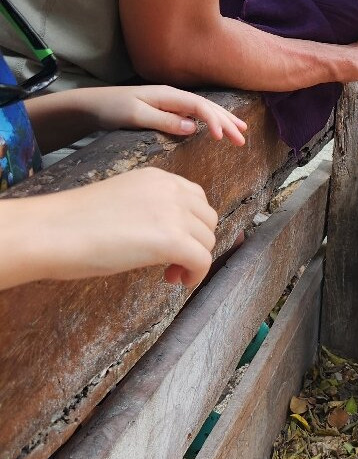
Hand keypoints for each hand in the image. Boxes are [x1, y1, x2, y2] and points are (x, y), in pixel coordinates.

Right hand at [32, 168, 218, 287]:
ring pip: (207, 241)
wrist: (49, 231)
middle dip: (196, 242)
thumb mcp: (122, 203)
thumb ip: (149, 210)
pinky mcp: (173, 240)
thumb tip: (167, 234)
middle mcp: (170, 190)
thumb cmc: (72, 223)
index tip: (173, 243)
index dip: (190, 224)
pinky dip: (196, 275)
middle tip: (173, 263)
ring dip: (194, 260)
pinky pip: (203, 260)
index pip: (195, 199)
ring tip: (170, 274)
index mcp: (157, 178)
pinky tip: (177, 280)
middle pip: (207, 220)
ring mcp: (174, 213)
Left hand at [91, 86, 247, 143]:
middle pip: (207, 107)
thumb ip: (164, 120)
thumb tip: (194, 127)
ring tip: (241, 131)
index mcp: (167, 95)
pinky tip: (217, 128)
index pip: (200, 107)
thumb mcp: (135, 116)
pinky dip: (210, 121)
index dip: (215, 121)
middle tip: (242, 139)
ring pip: (204, 110)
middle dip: (227, 122)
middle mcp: (172, 96)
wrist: (89, 106)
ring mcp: (170, 102)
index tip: (222, 139)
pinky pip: (195, 114)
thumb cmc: (109, 109)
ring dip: (223, 120)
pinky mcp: (166, 110)